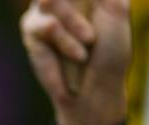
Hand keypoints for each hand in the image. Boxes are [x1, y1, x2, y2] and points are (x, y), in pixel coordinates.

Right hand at [21, 0, 132, 124]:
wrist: (95, 92)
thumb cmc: (112, 54)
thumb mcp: (116, 10)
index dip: (69, 3)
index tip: (76, 19)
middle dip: (71, 16)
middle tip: (91, 37)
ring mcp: (45, 10)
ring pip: (49, 0)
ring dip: (72, 27)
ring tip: (84, 53)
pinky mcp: (32, 32)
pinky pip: (44, 27)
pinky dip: (63, 44)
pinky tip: (76, 60)